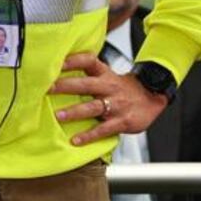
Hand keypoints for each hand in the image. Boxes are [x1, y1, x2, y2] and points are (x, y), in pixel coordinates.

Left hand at [49, 52, 167, 145]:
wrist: (151, 97)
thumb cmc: (122, 87)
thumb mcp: (107, 74)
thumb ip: (88, 72)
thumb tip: (59, 69)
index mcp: (104, 73)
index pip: (88, 61)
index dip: (73, 60)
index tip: (57, 62)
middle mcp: (109, 87)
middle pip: (86, 84)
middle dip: (66, 86)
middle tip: (48, 88)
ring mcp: (116, 105)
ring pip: (93, 107)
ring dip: (75, 112)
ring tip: (59, 115)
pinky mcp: (122, 121)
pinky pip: (103, 129)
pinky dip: (89, 136)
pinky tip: (76, 140)